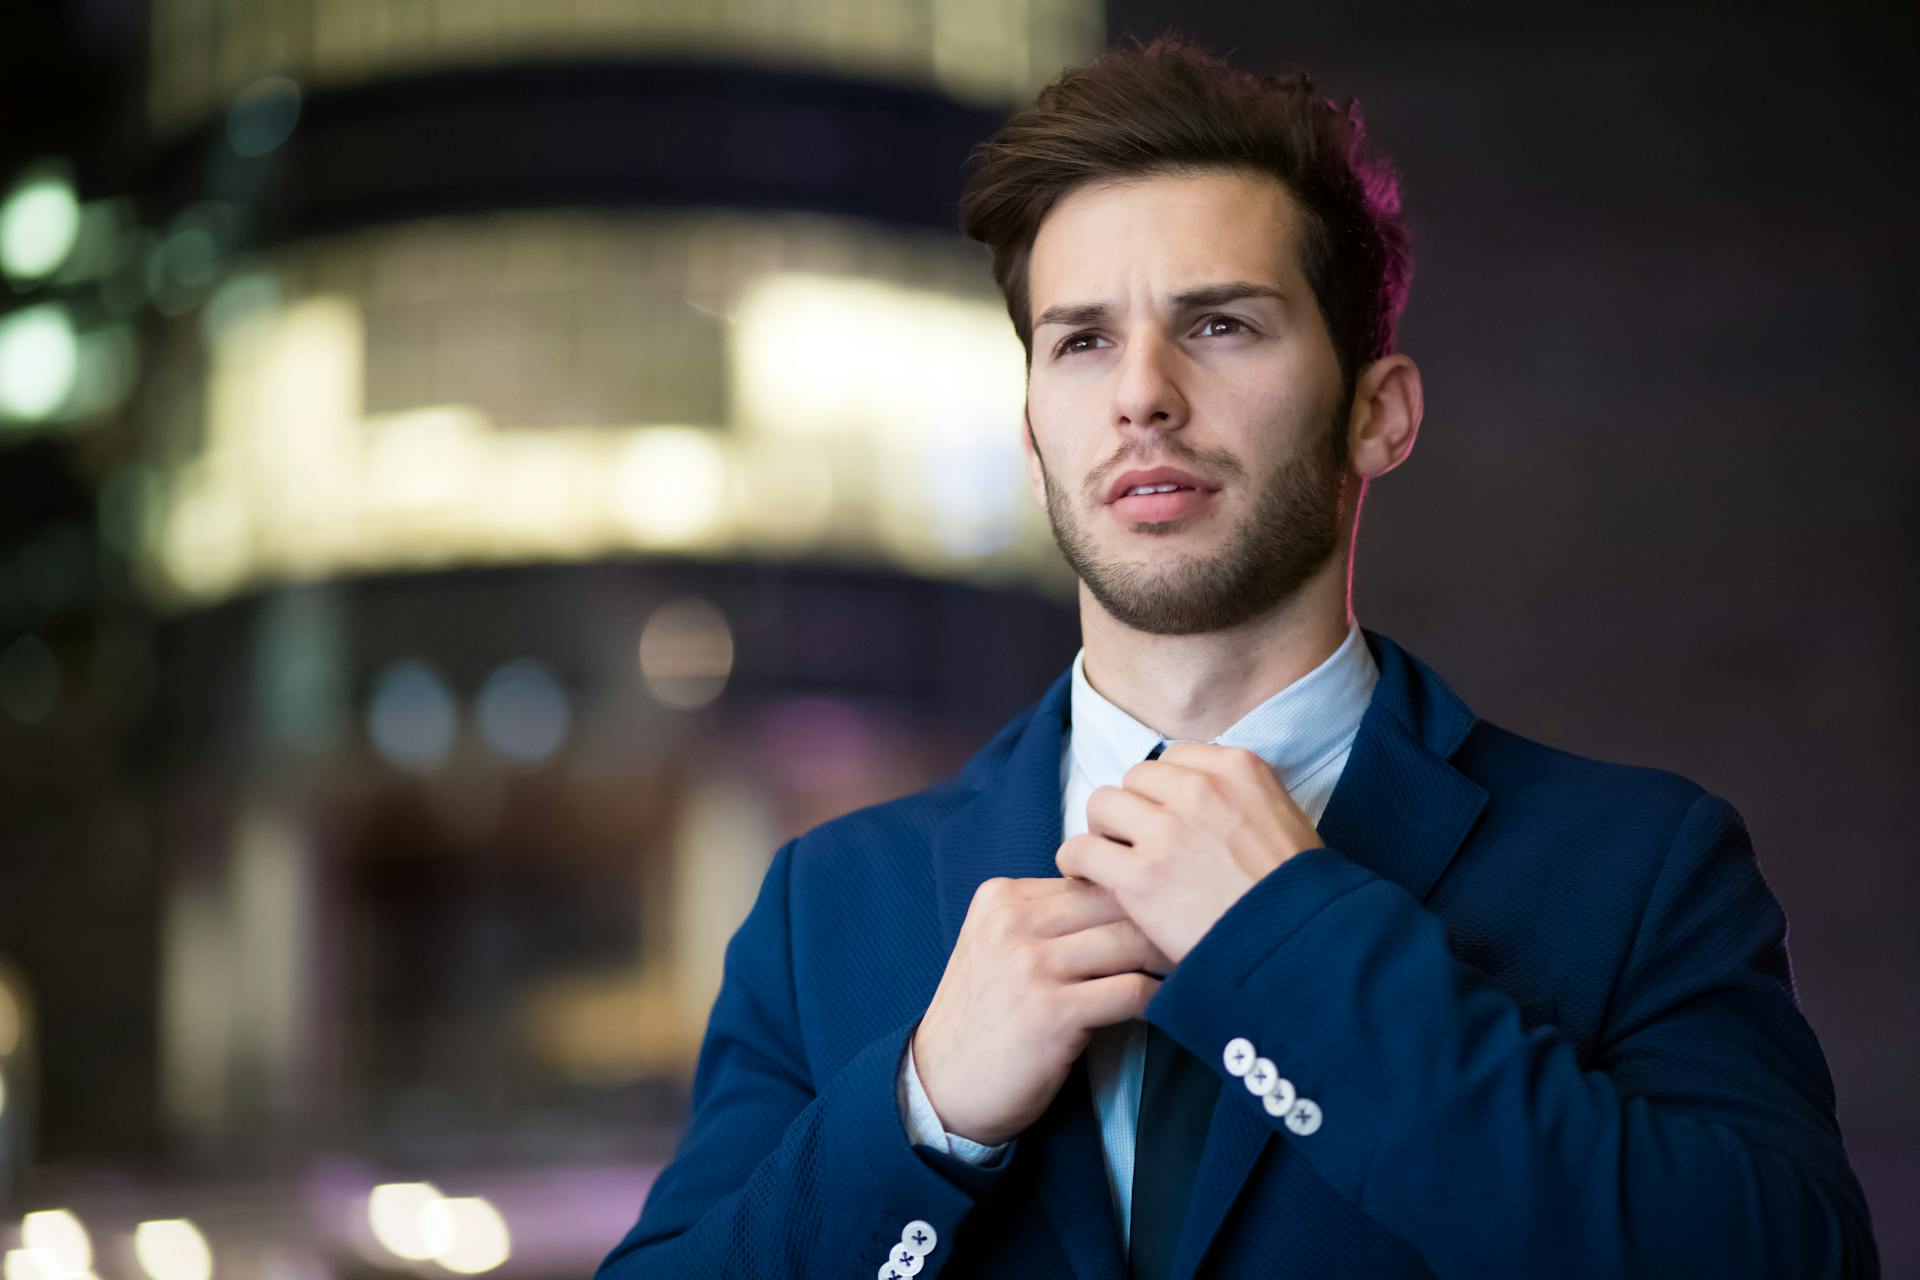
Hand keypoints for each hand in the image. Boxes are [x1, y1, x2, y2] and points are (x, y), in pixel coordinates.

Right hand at [913, 875, 1171, 1146]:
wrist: (943, 1086)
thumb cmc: (984, 1017)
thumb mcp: (997, 947)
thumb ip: (1046, 918)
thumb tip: (1127, 899)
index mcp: (1000, 897)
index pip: (1089, 878)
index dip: (1132, 896)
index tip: (1162, 912)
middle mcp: (1012, 923)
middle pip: (1113, 902)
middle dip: (1157, 919)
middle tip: (1191, 937)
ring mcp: (1030, 966)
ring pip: (1128, 941)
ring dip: (1165, 957)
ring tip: (1186, 967)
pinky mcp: (1052, 1012)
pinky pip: (1131, 990)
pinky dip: (1156, 996)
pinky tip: (1163, 1004)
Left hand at [1055, 742, 1322, 966]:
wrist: (1302, 945)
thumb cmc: (1298, 894)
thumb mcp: (1284, 819)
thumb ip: (1239, 798)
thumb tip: (1200, 799)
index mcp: (1237, 768)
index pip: (1175, 758)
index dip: (1165, 790)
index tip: (1166, 815)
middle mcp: (1199, 789)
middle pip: (1136, 778)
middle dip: (1134, 808)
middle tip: (1138, 842)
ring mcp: (1167, 831)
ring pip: (1103, 804)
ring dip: (1104, 831)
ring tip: (1112, 859)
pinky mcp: (1141, 876)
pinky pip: (1082, 850)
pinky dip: (1078, 862)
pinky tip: (1087, 876)